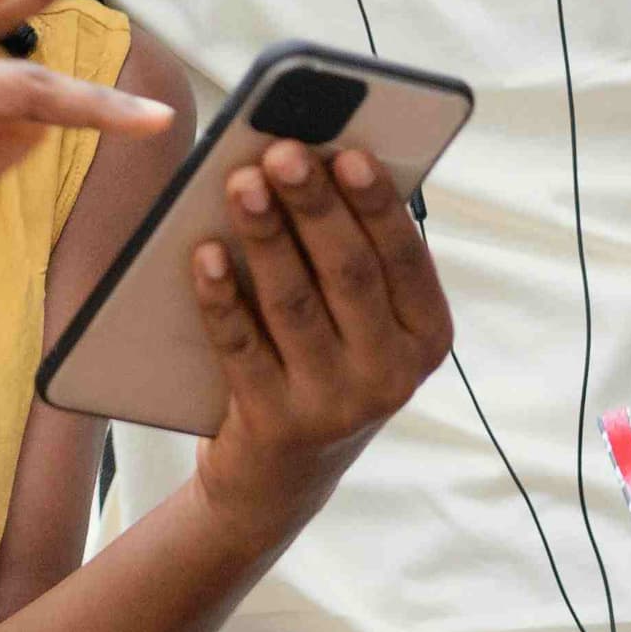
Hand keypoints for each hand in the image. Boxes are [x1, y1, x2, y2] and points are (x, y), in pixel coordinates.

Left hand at [185, 141, 455, 544]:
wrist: (279, 479)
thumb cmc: (323, 365)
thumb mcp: (361, 323)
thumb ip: (354, 256)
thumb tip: (314, 165)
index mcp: (427, 336)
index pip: (405, 258)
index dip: (377, 203)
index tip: (348, 152)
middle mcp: (392, 376)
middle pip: (349, 274)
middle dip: (313, 206)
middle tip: (282, 152)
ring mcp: (335, 406)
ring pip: (295, 304)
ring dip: (265, 237)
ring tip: (240, 183)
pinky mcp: (276, 425)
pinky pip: (242, 348)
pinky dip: (221, 298)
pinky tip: (204, 254)